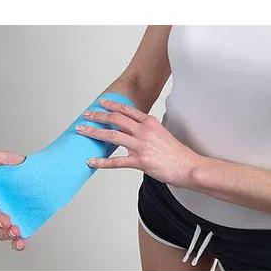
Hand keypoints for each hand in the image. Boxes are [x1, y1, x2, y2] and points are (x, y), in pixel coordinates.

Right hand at [0, 145, 26, 250]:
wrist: (53, 176)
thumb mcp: (8, 161)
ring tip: (14, 229)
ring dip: (4, 234)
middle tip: (5, 219)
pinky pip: (16, 240)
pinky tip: (20, 242)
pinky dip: (16, 243)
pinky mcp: (25, 226)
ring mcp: (11, 218)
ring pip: (0, 232)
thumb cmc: (27, 168)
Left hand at [76, 98, 200, 186]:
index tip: (101, 103)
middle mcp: (143, 131)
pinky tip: (91, 161)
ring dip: (94, 132)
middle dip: (98, 116)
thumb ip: (148, 130)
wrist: (188, 166)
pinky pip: (116, 161)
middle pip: (115, 119)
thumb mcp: (162, 134)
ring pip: (111, 135)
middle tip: (86, 115)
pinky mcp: (140, 161)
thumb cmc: (177, 153)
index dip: (111, 106)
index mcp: (149, 123)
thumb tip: (137, 131)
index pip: (126, 110)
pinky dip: (101, 162)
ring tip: (82, 130)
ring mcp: (141, 146)